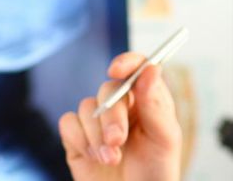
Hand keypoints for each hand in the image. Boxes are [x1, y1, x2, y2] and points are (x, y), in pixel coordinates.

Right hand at [59, 53, 181, 180]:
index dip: (126, 62)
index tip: (116, 70)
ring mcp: (98, 121)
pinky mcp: (77, 137)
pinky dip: (80, 140)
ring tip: (113, 159)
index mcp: (147, 100)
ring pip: (86, 107)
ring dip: (97, 136)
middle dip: (112, 116)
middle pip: (108, 90)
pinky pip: (68, 123)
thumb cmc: (156, 172)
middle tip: (118, 140)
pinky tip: (95, 158)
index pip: (137, 68)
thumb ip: (156, 105)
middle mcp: (122, 106)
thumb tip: (150, 70)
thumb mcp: (164, 139)